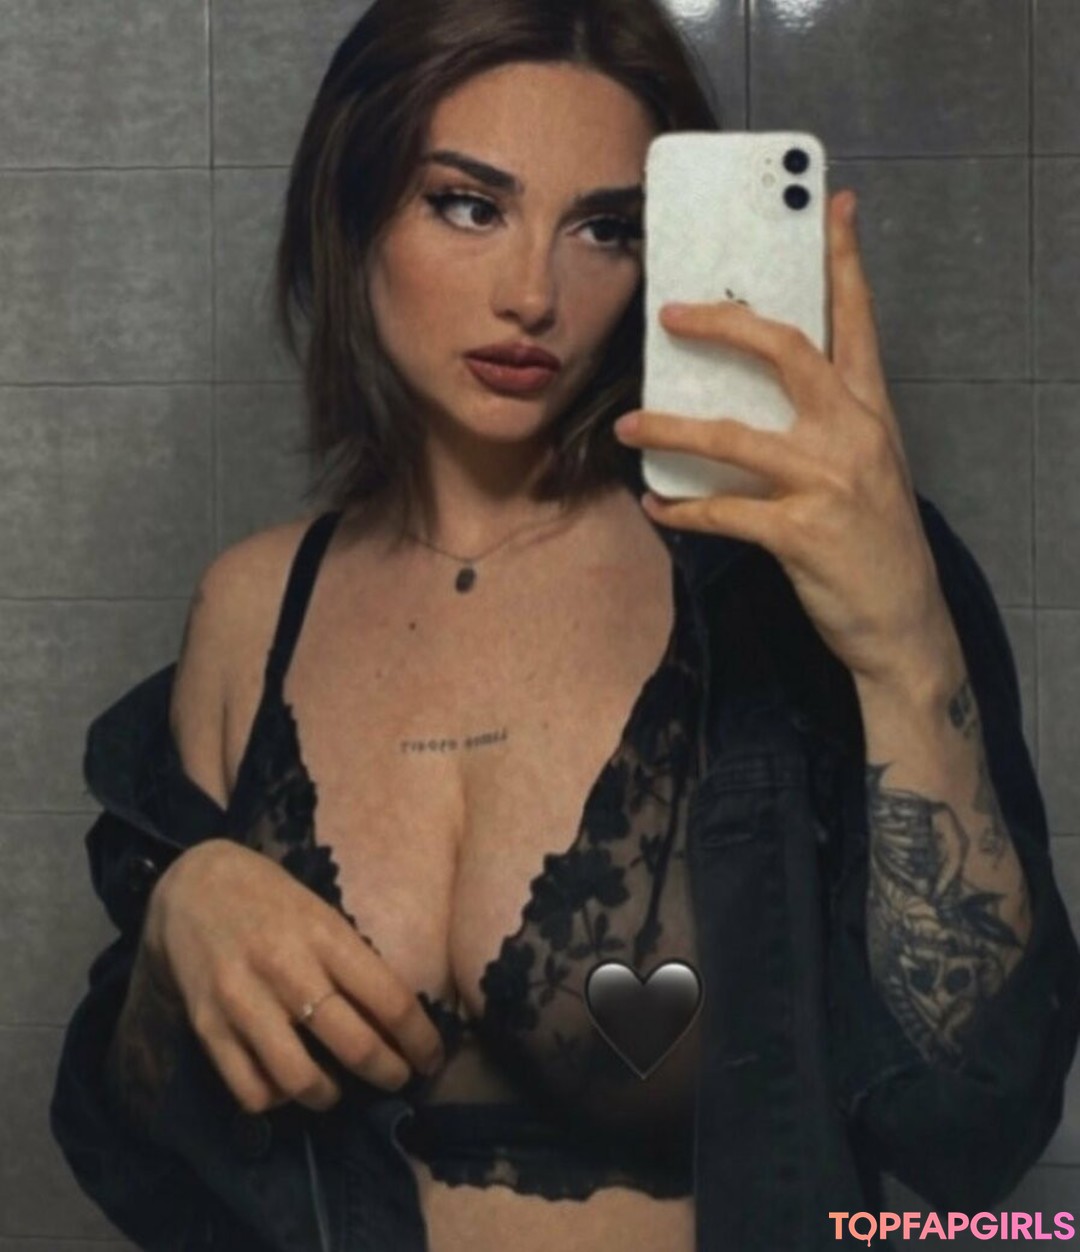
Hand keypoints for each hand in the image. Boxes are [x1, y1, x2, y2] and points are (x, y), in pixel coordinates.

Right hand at [140, 839, 445, 1113]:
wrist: (193, 885)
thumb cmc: (273, 900)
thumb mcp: (323, 915)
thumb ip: (353, 963)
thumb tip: (395, 1022)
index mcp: (326, 936)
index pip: (390, 1000)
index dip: (420, 1040)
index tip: (431, 1058)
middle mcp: (287, 970)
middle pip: (353, 1045)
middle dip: (388, 1073)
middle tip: (397, 1079)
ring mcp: (243, 1001)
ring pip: (300, 1079)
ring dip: (330, 1096)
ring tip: (338, 1090)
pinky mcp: (207, 1027)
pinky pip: (250, 1090)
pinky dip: (275, 1099)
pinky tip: (285, 1084)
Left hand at [614, 189, 955, 688]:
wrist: (902, 621)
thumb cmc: (875, 540)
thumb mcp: (869, 465)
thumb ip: (829, 421)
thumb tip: (756, 390)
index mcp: (872, 411)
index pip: (857, 320)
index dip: (843, 259)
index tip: (830, 204)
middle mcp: (854, 434)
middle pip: (787, 350)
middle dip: (725, 323)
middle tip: (671, 312)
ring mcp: (828, 482)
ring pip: (735, 436)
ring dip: (672, 429)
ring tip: (629, 426)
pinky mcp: (801, 534)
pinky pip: (723, 512)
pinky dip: (683, 510)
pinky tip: (656, 507)